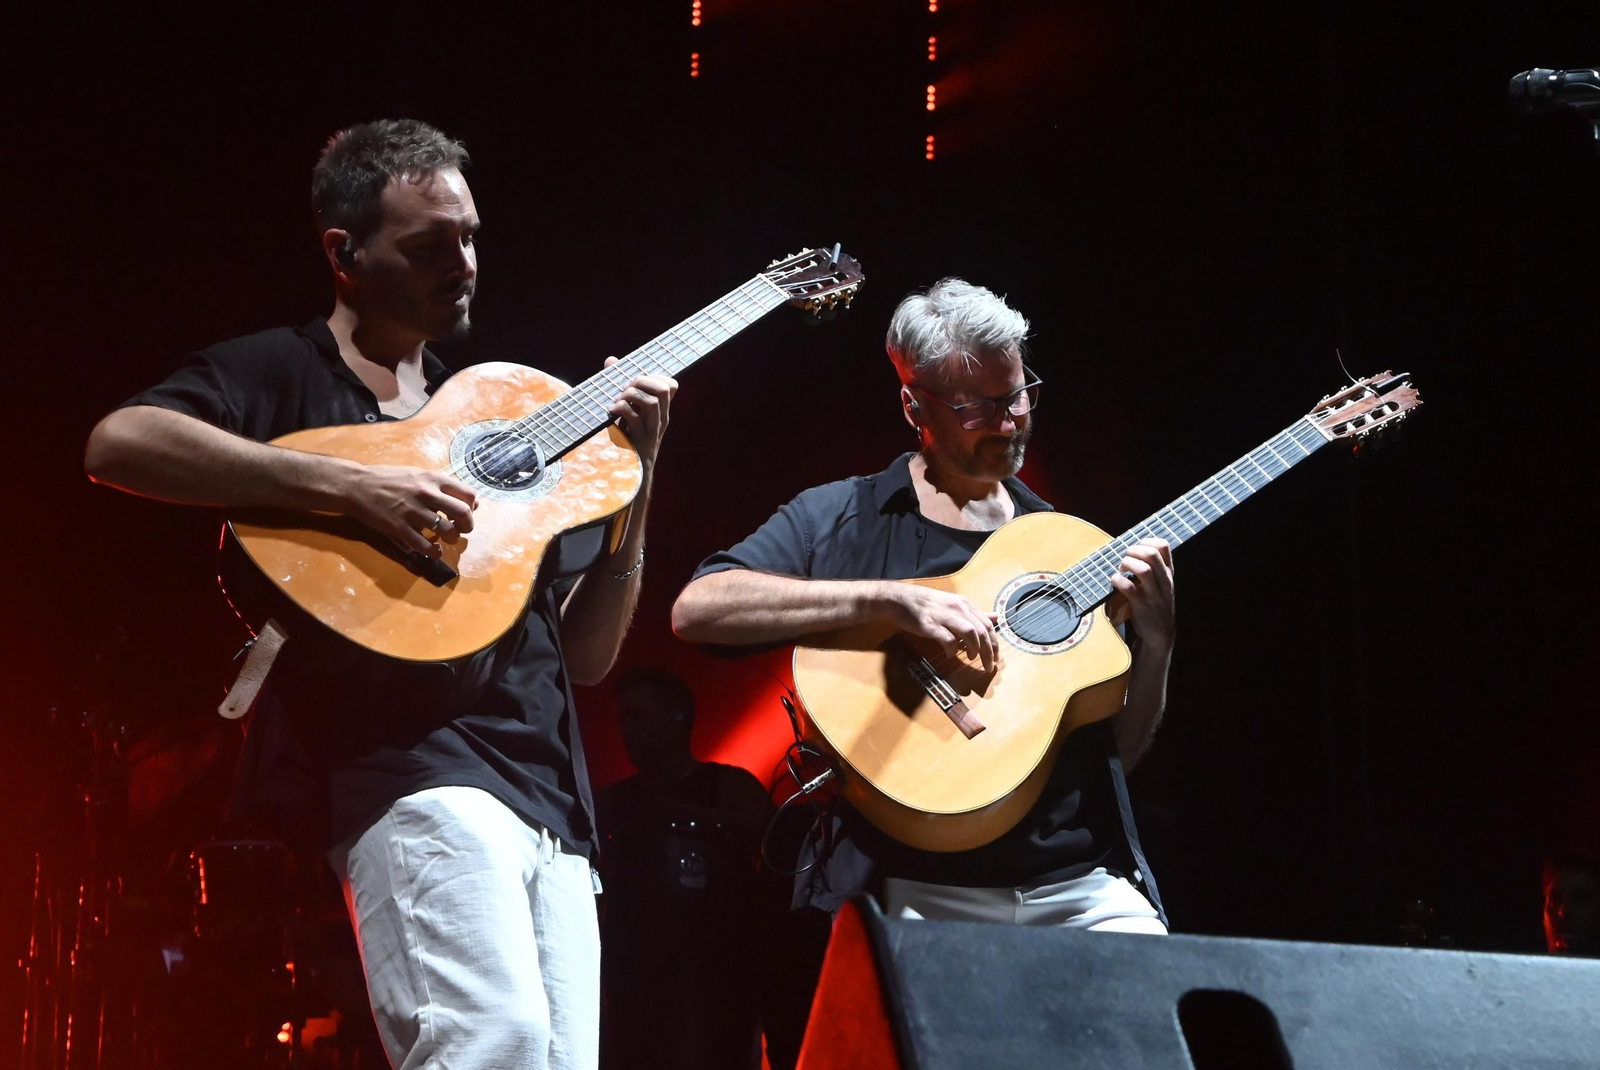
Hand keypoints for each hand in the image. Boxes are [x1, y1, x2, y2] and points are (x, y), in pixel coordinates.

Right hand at [340, 463, 477, 557]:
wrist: (357, 485)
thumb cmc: (388, 479)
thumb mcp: (417, 474)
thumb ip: (439, 485)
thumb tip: (466, 499)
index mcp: (433, 479)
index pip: (468, 493)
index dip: (473, 506)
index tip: (468, 512)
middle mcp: (427, 494)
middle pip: (463, 513)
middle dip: (468, 526)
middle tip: (463, 530)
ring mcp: (413, 512)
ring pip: (447, 531)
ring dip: (452, 539)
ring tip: (446, 539)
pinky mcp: (400, 528)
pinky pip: (424, 546)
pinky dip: (434, 552)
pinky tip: (433, 551)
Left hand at [604, 356, 676, 469]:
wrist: (630, 474)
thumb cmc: (627, 438)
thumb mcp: (627, 410)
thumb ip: (621, 385)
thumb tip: (611, 360)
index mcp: (661, 411)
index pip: (671, 384)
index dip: (653, 376)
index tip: (634, 382)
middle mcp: (661, 419)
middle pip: (664, 388)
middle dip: (641, 381)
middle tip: (624, 389)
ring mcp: (652, 430)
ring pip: (652, 401)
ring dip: (631, 395)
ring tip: (617, 401)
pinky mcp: (639, 440)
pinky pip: (633, 417)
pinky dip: (620, 409)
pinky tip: (611, 412)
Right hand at [883, 583, 1001, 672]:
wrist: (900, 600)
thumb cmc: (927, 604)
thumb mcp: (954, 605)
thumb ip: (975, 614)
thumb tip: (996, 618)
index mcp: (965, 604)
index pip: (987, 625)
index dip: (995, 643)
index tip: (996, 658)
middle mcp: (958, 608)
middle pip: (982, 631)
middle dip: (989, 651)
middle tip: (989, 667)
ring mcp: (944, 616)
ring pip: (970, 632)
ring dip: (975, 649)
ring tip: (972, 658)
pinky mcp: (930, 625)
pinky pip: (948, 639)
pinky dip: (952, 649)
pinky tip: (949, 654)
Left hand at [1107, 537, 1174, 650]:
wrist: (1160, 635)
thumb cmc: (1156, 605)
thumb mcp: (1162, 585)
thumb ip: (1154, 569)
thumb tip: (1133, 550)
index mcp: (1168, 574)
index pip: (1164, 546)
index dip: (1146, 541)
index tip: (1135, 547)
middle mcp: (1163, 582)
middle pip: (1152, 554)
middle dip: (1134, 550)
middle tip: (1125, 558)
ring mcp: (1153, 594)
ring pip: (1144, 569)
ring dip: (1127, 564)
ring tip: (1120, 569)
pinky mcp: (1142, 606)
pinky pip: (1129, 588)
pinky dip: (1118, 581)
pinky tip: (1115, 581)